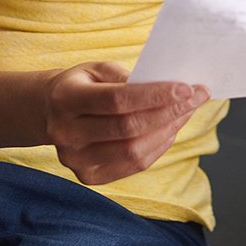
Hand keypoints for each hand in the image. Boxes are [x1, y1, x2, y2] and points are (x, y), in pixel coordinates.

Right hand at [44, 61, 210, 184]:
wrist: (49, 112)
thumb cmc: (80, 85)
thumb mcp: (96, 68)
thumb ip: (126, 77)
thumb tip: (166, 87)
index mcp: (66, 99)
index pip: (117, 101)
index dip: (155, 96)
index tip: (187, 87)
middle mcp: (66, 133)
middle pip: (129, 128)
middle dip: (170, 112)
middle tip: (196, 97)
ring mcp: (75, 159)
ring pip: (134, 152)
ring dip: (168, 131)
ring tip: (186, 112)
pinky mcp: (88, 176)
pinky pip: (133, 166)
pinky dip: (158, 147)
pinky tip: (170, 130)